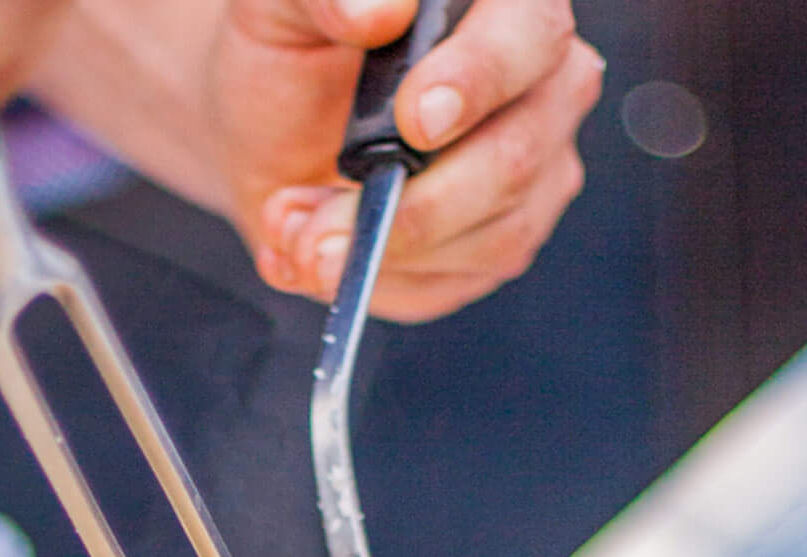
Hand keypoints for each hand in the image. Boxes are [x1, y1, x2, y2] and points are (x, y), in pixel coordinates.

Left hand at [212, 0, 602, 320]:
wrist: (266, 128)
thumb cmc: (288, 52)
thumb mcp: (278, 9)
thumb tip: (375, 11)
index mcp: (503, 7)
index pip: (531, 35)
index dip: (480, 80)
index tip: (413, 123)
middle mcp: (540, 88)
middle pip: (517, 158)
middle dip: (412, 208)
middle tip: (321, 223)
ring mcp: (534, 171)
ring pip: (493, 235)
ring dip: (381, 252)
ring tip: (298, 228)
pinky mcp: (501, 240)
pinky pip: (456, 280)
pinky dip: (375, 281)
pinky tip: (315, 254)